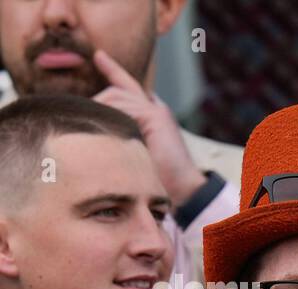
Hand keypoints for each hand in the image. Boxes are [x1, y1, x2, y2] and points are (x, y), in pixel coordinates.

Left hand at [92, 49, 206, 207]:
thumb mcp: (132, 152)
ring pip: (116, 96)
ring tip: (90, 128)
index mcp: (151, 116)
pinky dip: (110, 115)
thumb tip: (92, 126)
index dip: (113, 70)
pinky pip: (123, 106)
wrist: (183, 190)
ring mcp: (157, 111)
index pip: (129, 87)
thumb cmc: (158, 179)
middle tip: (79, 112)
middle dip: (98, 99)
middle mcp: (155, 109)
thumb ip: (119, 134)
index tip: (98, 56)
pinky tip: (104, 128)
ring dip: (100, 111)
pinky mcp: (156, 116)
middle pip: (118, 89)